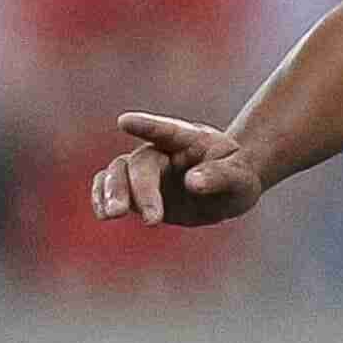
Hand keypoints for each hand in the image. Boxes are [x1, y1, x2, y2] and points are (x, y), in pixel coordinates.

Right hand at [90, 111, 262, 228]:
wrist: (229, 188)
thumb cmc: (238, 177)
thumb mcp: (241, 178)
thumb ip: (220, 176)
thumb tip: (192, 183)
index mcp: (189, 139)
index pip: (166, 130)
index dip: (146, 126)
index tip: (124, 121)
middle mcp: (162, 151)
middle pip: (141, 163)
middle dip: (140, 190)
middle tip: (152, 220)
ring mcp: (147, 171)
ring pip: (118, 173)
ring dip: (112, 193)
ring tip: (112, 215)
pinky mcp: (136, 191)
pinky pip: (109, 188)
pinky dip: (101, 198)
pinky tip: (102, 214)